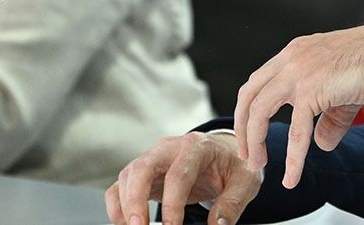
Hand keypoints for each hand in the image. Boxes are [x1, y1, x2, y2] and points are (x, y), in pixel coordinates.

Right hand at [105, 131, 260, 224]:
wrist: (225, 153)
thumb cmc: (233, 165)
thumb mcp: (245, 181)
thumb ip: (232, 203)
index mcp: (198, 147)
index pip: (179, 173)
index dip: (173, 203)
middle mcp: (171, 148)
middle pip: (143, 168)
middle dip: (136, 200)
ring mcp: (154, 158)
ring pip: (128, 176)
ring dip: (125, 205)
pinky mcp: (144, 172)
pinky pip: (121, 185)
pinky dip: (118, 205)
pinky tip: (126, 223)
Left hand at [234, 21, 363, 188]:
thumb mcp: (344, 91)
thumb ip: (329, 117)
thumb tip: (322, 143)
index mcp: (296, 53)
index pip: (260, 80)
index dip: (250, 108)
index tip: (251, 131)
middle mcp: (291, 59)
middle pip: (249, 93)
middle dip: (242, 126)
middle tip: (247, 152)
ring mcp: (299, 73)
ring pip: (259, 111)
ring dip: (255, 141)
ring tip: (258, 164)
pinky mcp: (311, 91)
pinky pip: (296, 133)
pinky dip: (292, 159)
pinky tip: (292, 176)